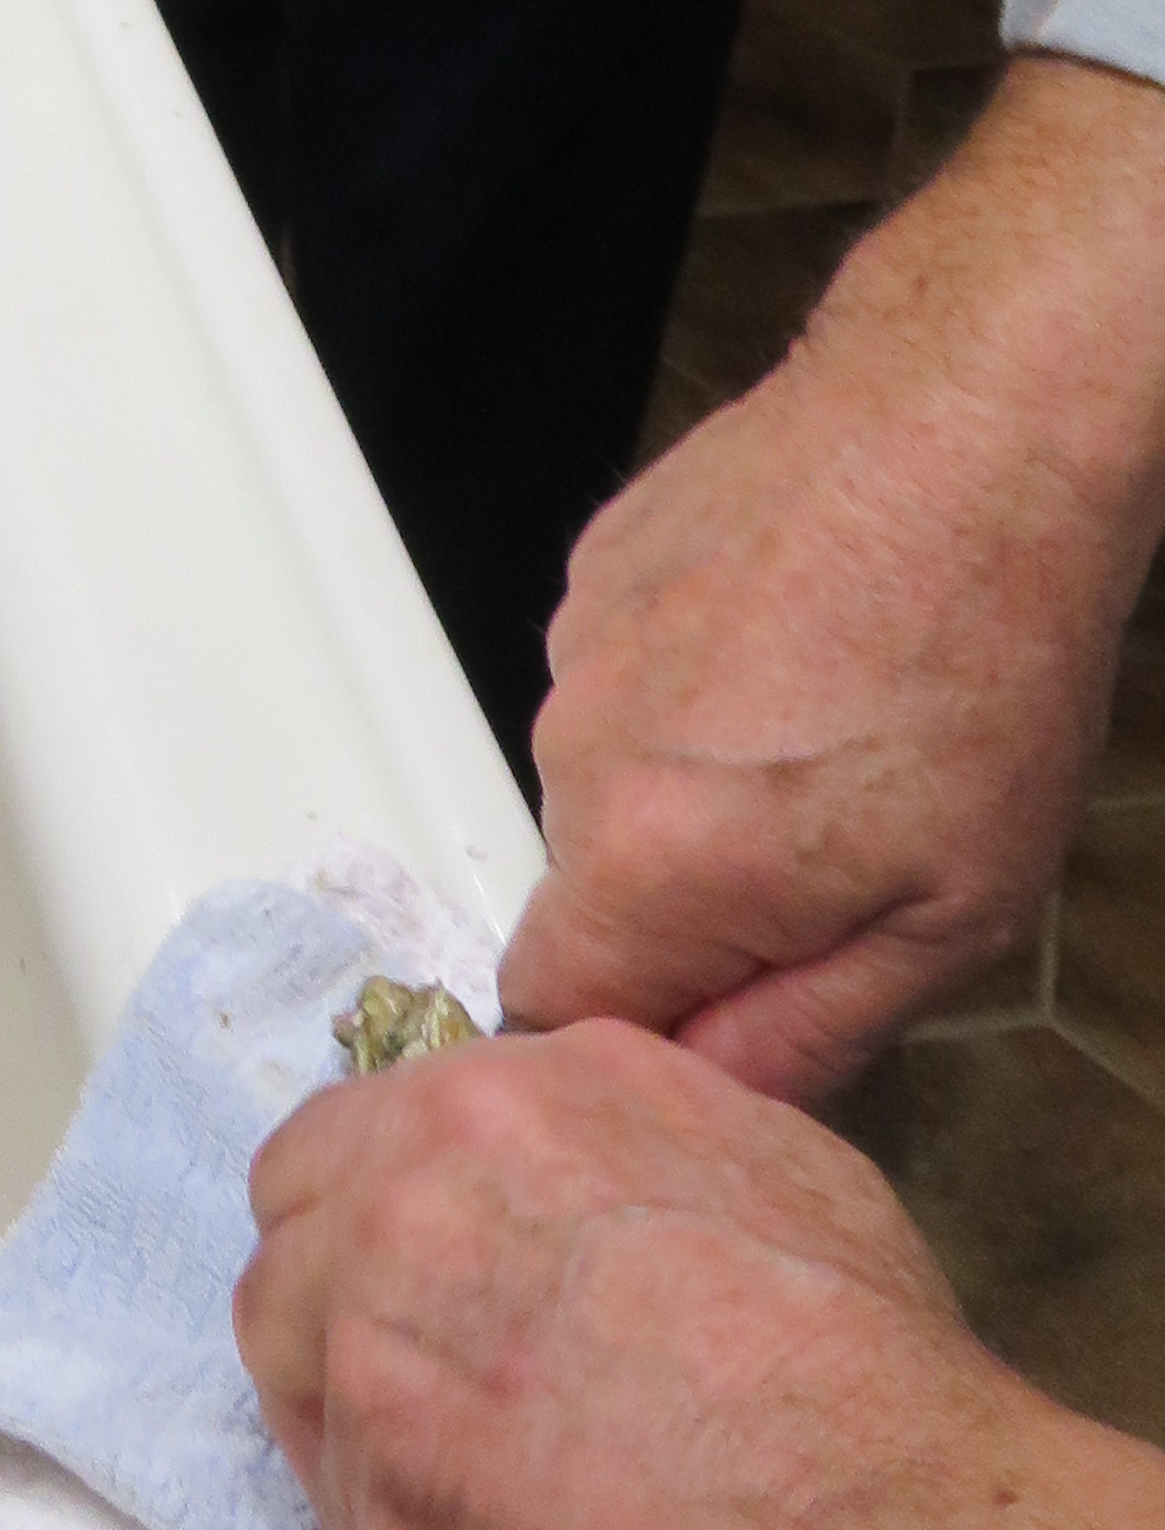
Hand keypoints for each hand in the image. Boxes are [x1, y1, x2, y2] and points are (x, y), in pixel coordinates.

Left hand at [237, 1020, 1164, 1529]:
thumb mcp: (769, 1168)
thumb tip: (586, 1185)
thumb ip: (629, 1146)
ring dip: (351, 1421)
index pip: (377, 1127)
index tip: (441, 1281)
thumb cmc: (860, 1366)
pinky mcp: (369, 1467)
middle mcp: (415, 1176)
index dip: (397, 1209)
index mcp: (513, 1089)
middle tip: (419, 1390)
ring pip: (286, 1354)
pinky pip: (346, 1503)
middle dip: (337, 1296)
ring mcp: (372, 1321)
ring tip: (457, 1502)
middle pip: (296, 1217)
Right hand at [500, 59, 1164, 1103]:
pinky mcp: (599, 563)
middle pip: (589, 890)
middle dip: (689, 904)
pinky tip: (802, 644)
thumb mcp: (952, 918)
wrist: (970, 431)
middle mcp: (575, 752)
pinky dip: (696, 682)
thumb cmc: (982, 660)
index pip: (548, 1012)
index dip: (649, 1027)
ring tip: (834, 729)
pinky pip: (624, 674)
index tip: (745, 1002)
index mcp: (647, 863)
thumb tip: (710, 1097)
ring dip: (694, 785)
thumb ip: (805, 1035)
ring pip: (608, 777)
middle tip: (837, 857)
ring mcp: (578, 645)